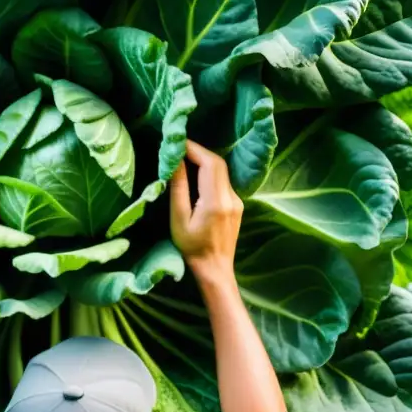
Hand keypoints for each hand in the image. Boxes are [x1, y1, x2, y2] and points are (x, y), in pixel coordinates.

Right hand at [170, 141, 242, 286]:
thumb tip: (175, 162)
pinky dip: (209, 174)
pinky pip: (223, 182)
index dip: (194, 149)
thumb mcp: (179, 219)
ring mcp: (236, 201)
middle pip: (218, 164)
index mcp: (216, 201)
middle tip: (179, 148)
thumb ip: (179, 189)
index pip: (210, 164)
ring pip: (221, 172)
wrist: (215, 269)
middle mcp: (231, 198)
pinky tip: (195, 177)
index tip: (178, 143)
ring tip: (184, 159)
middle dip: (199, 152)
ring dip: (204, 162)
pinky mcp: (236, 205)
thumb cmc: (192, 247)